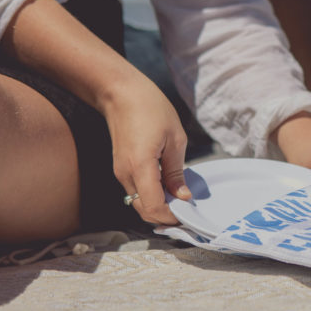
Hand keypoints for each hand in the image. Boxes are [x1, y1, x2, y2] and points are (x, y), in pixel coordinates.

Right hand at [101, 74, 188, 224]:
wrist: (120, 93)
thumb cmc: (150, 108)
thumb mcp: (175, 138)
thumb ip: (177, 172)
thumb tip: (183, 196)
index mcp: (140, 167)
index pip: (154, 208)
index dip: (172, 217)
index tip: (189, 215)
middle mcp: (126, 175)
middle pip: (144, 211)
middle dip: (166, 216)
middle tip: (187, 211)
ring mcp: (120, 172)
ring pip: (139, 203)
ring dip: (159, 206)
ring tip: (180, 198)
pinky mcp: (121, 168)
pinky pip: (136, 191)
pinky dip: (151, 196)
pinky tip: (168, 187)